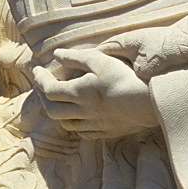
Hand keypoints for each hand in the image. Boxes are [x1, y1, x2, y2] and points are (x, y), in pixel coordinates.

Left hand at [32, 48, 158, 139]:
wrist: (151, 102)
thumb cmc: (126, 77)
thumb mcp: (100, 60)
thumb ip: (76, 57)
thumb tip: (57, 55)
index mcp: (79, 93)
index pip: (49, 89)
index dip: (40, 79)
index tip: (36, 70)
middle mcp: (83, 112)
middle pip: (52, 110)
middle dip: (44, 98)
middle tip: (45, 88)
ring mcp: (95, 125)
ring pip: (67, 124)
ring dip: (59, 113)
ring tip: (61, 102)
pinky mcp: (107, 132)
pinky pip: (84, 133)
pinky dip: (76, 125)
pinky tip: (80, 118)